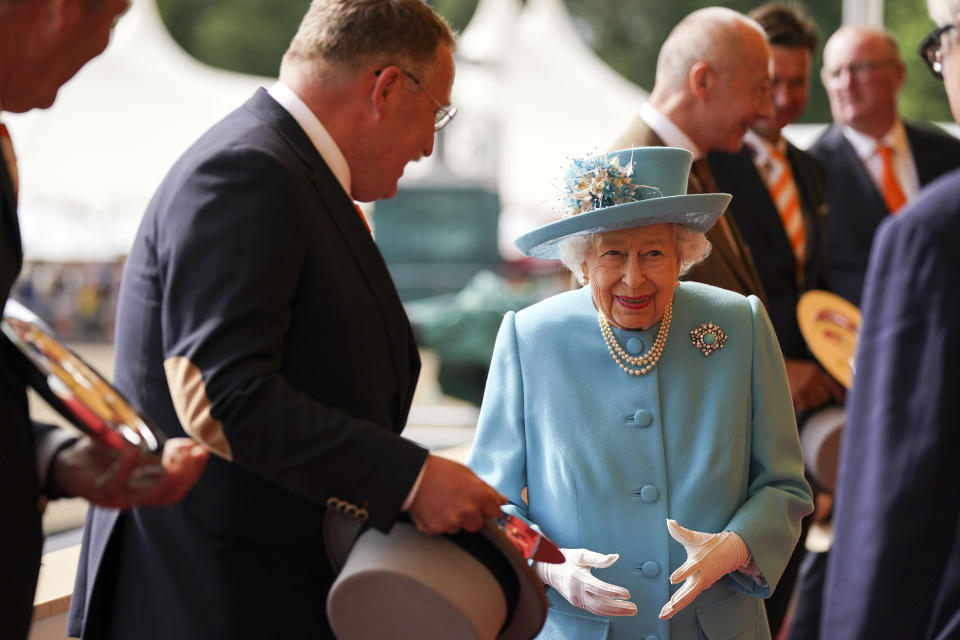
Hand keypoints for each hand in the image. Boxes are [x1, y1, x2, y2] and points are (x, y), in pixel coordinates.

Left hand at [53, 437, 207, 508]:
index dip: (194, 471)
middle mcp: (137, 495)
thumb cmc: (102, 450)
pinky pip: (116, 484)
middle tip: (198, 454)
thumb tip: (184, 442)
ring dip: (167, 477)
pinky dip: (125, 468)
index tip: (201, 450)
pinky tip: (132, 452)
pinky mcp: (100, 494)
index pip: (179, 486)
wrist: (67, 461)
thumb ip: (155, 443)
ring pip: (151, 496)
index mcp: (148, 485)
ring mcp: (120, 497)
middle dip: (189, 475)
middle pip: (172, 494)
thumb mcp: (133, 443)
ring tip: (174, 455)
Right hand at [407, 454, 506, 533]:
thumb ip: (487, 490)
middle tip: (457, 502)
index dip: (488, 507)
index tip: (482, 504)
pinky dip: (438, 522)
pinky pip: (442, 529)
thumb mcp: (468, 474)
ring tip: (442, 502)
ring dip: (453, 519)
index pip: (496, 512)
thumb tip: (503, 501)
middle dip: (470, 516)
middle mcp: (468, 513)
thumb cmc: (440, 471)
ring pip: (458, 527)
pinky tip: (433, 508)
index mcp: (479, 497)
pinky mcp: (436, 529)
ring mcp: (451, 523)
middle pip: (477, 524)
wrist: (412, 475)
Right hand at [534, 548, 636, 616]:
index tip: (627, 594)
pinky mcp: (577, 603)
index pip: (598, 588)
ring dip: (615, 611)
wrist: (547, 569)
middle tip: (634, 607)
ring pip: (598, 610)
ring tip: (630, 610)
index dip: (613, 592)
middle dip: (618, 607)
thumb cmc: (565, 559)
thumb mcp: (580, 554)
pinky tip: (618, 610)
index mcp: (577, 578)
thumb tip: (615, 557)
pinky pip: (594, 609)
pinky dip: (607, 611)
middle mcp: (576, 592)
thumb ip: (598, 558)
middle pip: (600, 604)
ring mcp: (576, 599)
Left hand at [659, 519, 749, 619]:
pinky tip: (669, 612)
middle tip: (669, 607)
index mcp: (700, 561)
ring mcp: (701, 583)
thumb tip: (668, 521)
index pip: (691, 568)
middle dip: (679, 600)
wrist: (730, 552)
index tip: (672, 579)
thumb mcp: (695, 537)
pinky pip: (688, 598)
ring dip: (676, 607)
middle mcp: (701, 575)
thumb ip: (680, 531)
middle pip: (690, 590)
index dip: (683, 573)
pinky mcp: (700, 587)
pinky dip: (679, 606)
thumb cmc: (710, 544)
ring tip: (663, 614)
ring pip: (688, 597)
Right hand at [784, 359, 844, 412]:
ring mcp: (804, 385)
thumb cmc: (792, 370)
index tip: (843, 401)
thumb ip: (820, 378)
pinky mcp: (796, 392)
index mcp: (816, 371)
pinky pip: (805, 405)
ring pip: (815, 402)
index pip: (831, 384)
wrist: (774, 367)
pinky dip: (802, 406)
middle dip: (819, 399)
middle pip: (824, 396)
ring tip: (804, 399)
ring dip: (811, 403)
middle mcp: (812, 378)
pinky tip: (799, 403)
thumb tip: (835, 394)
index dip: (838, 393)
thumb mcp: (808, 369)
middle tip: (812, 397)